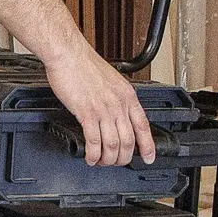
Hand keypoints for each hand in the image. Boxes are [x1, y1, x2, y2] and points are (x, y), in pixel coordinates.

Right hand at [44, 41, 155, 166]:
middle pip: (128, 140)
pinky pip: (94, 141)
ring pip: (113, 144)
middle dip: (123, 158)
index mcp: (127, 95)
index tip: (149, 157)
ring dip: (108, 159)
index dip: (148, 146)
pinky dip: (93, 154)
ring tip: (101, 162)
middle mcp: (119, 104)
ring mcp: (104, 109)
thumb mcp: (111, 80)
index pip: (143, 126)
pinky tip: (90, 157)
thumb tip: (117, 113)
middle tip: (116, 163)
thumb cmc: (84, 64)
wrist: (68, 54)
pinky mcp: (86, 112)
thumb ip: (117, 97)